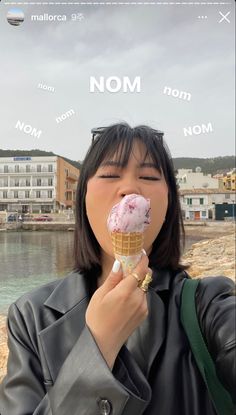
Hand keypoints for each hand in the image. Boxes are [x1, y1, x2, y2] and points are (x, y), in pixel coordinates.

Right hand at [85, 253, 150, 368]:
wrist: (103, 343)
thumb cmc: (97, 317)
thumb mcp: (100, 295)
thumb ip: (113, 278)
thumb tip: (120, 263)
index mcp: (125, 292)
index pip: (140, 270)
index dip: (142, 259)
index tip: (140, 253)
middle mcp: (137, 298)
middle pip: (144, 277)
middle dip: (138, 271)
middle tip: (127, 270)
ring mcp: (143, 307)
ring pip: (144, 287)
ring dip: (137, 284)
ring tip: (122, 289)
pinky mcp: (144, 314)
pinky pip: (143, 298)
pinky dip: (137, 294)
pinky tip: (125, 300)